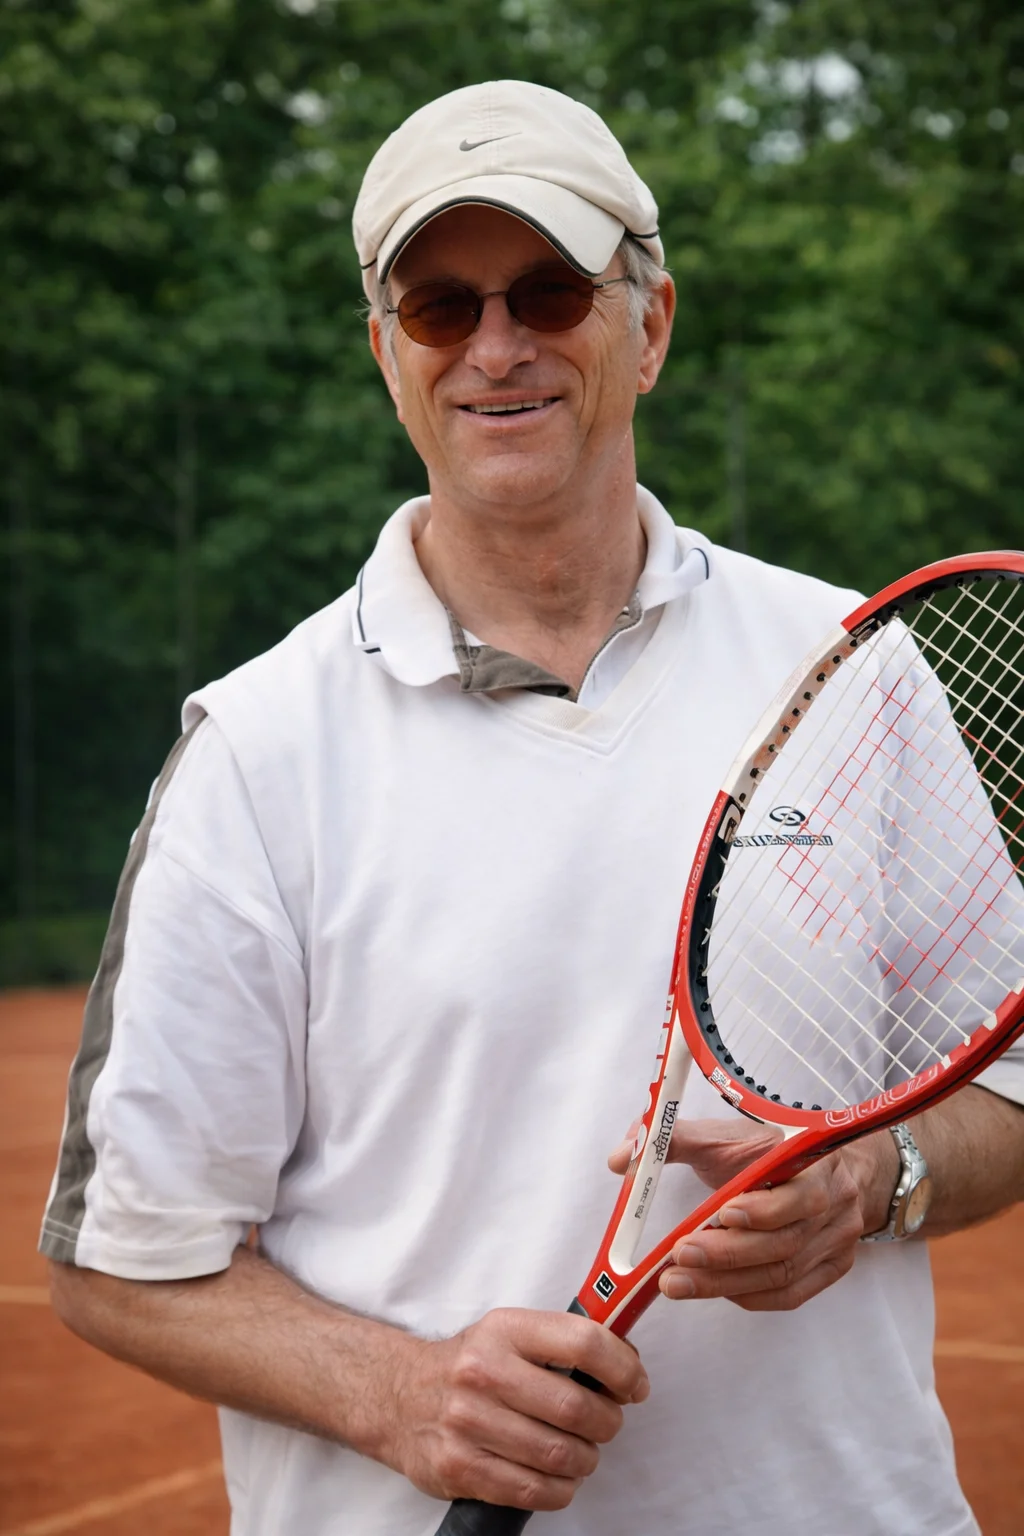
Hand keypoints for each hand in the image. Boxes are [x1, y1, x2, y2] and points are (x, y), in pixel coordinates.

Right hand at [384, 1307, 648, 1510]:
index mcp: (505, 1330)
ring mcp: (468, 1422)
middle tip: (607, 1423)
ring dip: (585, 1460)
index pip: (584, 1342)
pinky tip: (559, 1477)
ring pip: (560, 1455)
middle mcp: (484, 1372)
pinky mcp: (460, 1468)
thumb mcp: (510, 1332)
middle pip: (577, 1408)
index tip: (635, 1385)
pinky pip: (534, 1491)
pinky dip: (561, 1489)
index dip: (623, 1368)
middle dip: (608, 1422)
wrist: (399, 1395)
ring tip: (580, 1451)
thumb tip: (628, 1366)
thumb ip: (563, 1342)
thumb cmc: (471, 1364)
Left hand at [609, 1117, 898, 1311]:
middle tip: (679, 1260)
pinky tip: (714, 1289)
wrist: (834, 1168)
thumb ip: (674, 1140)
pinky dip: (748, 1294)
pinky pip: (789, 1295)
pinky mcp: (830, 1270)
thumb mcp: (729, 1134)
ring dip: (727, 1282)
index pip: (800, 1193)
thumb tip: (620, 1156)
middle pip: (784, 1243)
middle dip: (728, 1255)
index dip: (763, 1209)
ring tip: (678, 1282)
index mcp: (817, 1163)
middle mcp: (836, 1207)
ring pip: (783, 1274)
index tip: (720, 1213)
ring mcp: (837, 1243)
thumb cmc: (771, 1149)